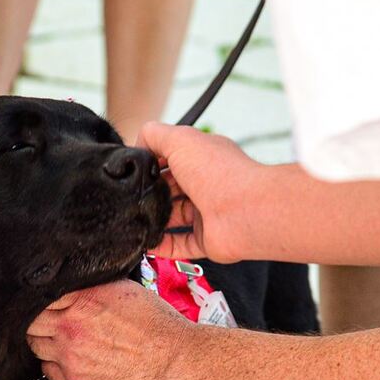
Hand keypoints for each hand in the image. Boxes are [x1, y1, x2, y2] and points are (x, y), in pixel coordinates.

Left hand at [27, 280, 192, 379]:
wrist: (174, 361)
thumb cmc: (158, 326)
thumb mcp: (125, 290)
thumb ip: (93, 288)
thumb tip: (77, 284)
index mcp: (83, 299)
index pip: (42, 295)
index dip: (44, 298)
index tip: (49, 301)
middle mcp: (70, 326)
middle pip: (31, 321)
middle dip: (39, 319)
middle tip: (51, 320)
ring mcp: (69, 355)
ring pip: (35, 345)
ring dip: (44, 340)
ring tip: (61, 339)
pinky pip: (47, 370)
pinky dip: (53, 364)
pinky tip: (69, 359)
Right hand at [136, 123, 268, 262]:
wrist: (247, 210)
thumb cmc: (221, 173)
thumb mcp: (180, 139)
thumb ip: (154, 135)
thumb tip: (139, 142)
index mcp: (203, 159)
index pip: (172, 159)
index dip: (153, 163)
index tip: (135, 170)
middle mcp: (207, 185)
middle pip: (171, 189)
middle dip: (151, 193)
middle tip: (132, 196)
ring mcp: (207, 213)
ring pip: (173, 218)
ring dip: (154, 219)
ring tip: (135, 219)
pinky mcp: (207, 239)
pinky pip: (180, 244)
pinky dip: (162, 245)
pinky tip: (147, 242)